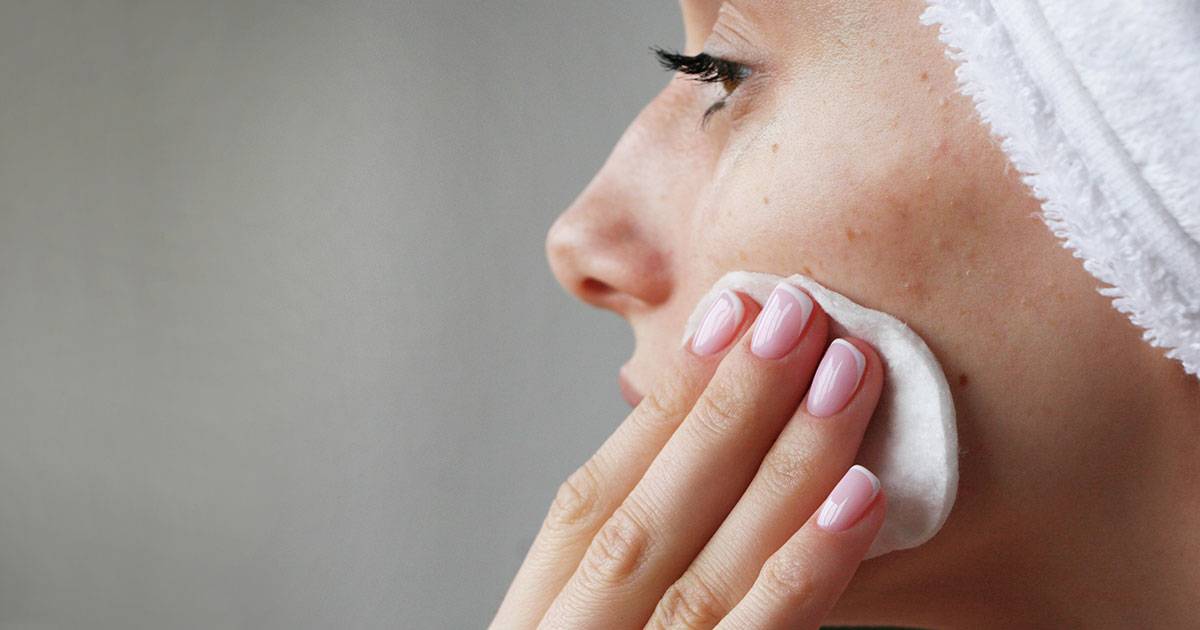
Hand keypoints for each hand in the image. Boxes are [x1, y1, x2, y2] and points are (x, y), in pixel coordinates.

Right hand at [490, 284, 885, 629]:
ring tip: (847, 373)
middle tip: (798, 311)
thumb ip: (630, 563)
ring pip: (705, 572)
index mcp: (538, 619)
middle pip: (644, 519)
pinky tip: (859, 497)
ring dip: (783, 464)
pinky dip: (806, 569)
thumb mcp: (584, 625)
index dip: (661, 406)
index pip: (588, 501)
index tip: (729, 315)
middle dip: (727, 409)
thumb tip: (709, 447)